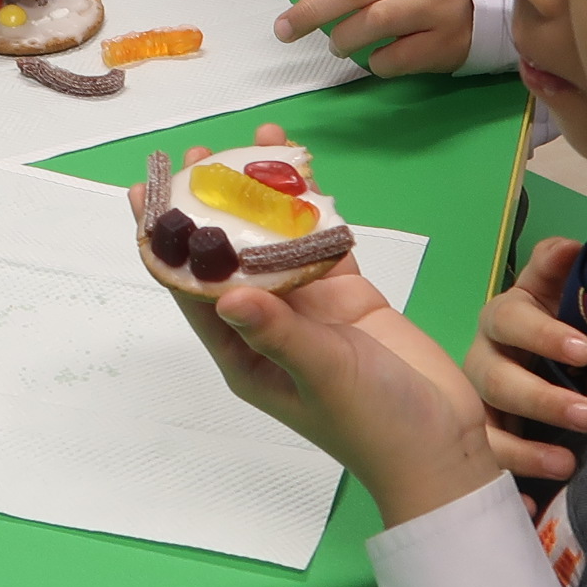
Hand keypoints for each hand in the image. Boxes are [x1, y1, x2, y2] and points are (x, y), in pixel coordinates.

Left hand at [143, 127, 498, 525]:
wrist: (443, 444)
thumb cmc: (375, 424)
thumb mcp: (323, 375)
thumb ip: (278, 332)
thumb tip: (225, 293)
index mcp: (243, 354)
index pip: (191, 291)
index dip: (166, 244)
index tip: (143, 194)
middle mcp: (267, 325)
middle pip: (228, 256)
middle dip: (212, 206)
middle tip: (198, 153)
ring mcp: (308, 308)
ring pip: (276, 240)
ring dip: (264, 196)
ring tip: (252, 143)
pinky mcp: (346, 293)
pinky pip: (321, 241)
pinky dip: (314, 206)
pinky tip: (304, 168)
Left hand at [273, 0, 473, 75]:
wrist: (486, 3)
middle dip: (311, 11)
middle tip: (285, 29)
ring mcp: (435, 7)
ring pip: (375, 21)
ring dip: (343, 37)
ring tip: (335, 46)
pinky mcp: (443, 43)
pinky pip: (398, 57)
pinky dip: (376, 62)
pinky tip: (372, 60)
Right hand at [468, 236, 586, 484]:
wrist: (556, 364)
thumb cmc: (560, 328)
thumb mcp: (560, 295)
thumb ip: (558, 269)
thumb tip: (573, 247)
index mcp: (502, 321)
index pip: (508, 319)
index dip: (543, 333)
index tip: (583, 351)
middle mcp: (483, 362)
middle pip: (494, 379)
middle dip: (541, 398)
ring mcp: (478, 408)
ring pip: (485, 427)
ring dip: (524, 449)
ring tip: (568, 463)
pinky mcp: (484, 445)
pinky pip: (490, 466)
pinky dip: (512, 482)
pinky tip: (535, 501)